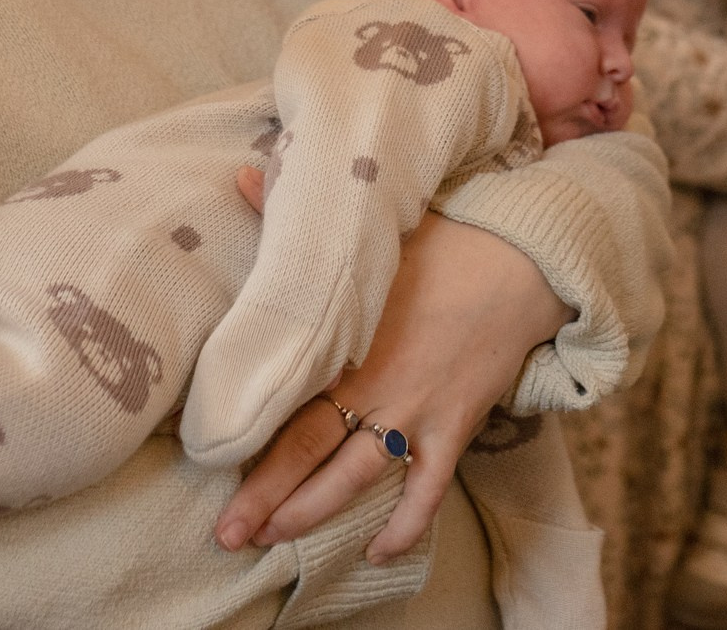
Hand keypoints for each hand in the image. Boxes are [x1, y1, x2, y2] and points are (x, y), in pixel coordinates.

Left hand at [213, 214, 569, 562]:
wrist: (521, 262)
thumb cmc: (442, 242)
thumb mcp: (366, 228)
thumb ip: (295, 211)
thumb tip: (241, 173)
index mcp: (346, 340)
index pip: (284, 400)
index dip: (244, 439)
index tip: (204, 464)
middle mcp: (376, 384)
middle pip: (309, 452)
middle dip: (266, 498)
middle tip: (229, 536)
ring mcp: (417, 411)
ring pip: (356, 478)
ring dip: (313, 515)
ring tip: (274, 543)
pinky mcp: (455, 426)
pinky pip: (427, 488)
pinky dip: (405, 525)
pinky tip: (378, 553)